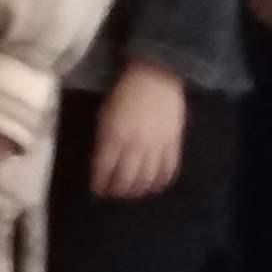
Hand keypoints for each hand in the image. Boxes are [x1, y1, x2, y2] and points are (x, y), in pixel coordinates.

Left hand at [88, 61, 187, 200]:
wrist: (156, 76)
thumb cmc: (125, 92)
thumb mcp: (105, 113)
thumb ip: (104, 139)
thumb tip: (101, 163)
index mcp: (114, 135)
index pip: (105, 169)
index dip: (100, 183)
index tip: (97, 190)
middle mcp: (135, 145)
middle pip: (126, 179)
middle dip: (118, 191)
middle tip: (113, 195)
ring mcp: (157, 146)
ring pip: (147, 179)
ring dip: (138, 191)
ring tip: (132, 193)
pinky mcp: (174, 144)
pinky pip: (168, 170)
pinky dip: (160, 183)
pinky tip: (154, 186)